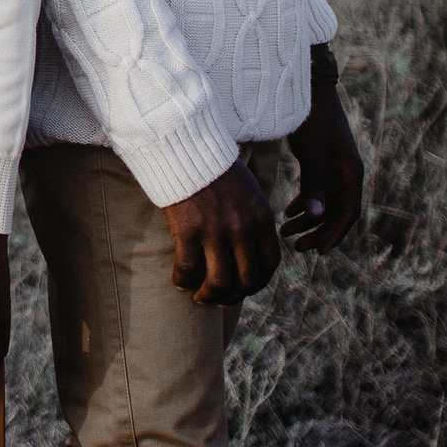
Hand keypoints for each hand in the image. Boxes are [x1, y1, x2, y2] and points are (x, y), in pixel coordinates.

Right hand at [163, 159, 277, 306]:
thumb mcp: (248, 193)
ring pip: (219, 281)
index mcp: (262, 218)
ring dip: (209, 296)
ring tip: (199, 298)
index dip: (257, 284)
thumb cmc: (215, 169)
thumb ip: (254, 221)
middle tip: (219, 300)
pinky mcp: (189, 229)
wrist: (185, 147)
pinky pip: (187, 267)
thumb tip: (252, 252)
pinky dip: (182, 280)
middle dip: (232, 296)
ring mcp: (216, 230)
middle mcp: (244, 228)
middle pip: (246, 279)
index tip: (243, 289)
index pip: (269, 265)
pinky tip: (177, 282)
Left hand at [284, 83, 364, 252]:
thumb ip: (314, 185)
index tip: (319, 251)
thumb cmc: (312, 120)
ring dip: (307, 218)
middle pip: (335, 212)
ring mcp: (334, 167)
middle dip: (317, 231)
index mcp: (350, 173)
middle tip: (296, 247)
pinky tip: (288, 212)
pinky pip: (316, 190)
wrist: (310, 90)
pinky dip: (304, 202)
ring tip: (285, 232)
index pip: (348, 213)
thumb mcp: (312, 153)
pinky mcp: (322, 161)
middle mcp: (346, 173)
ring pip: (324, 202)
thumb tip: (316, 217)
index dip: (334, 234)